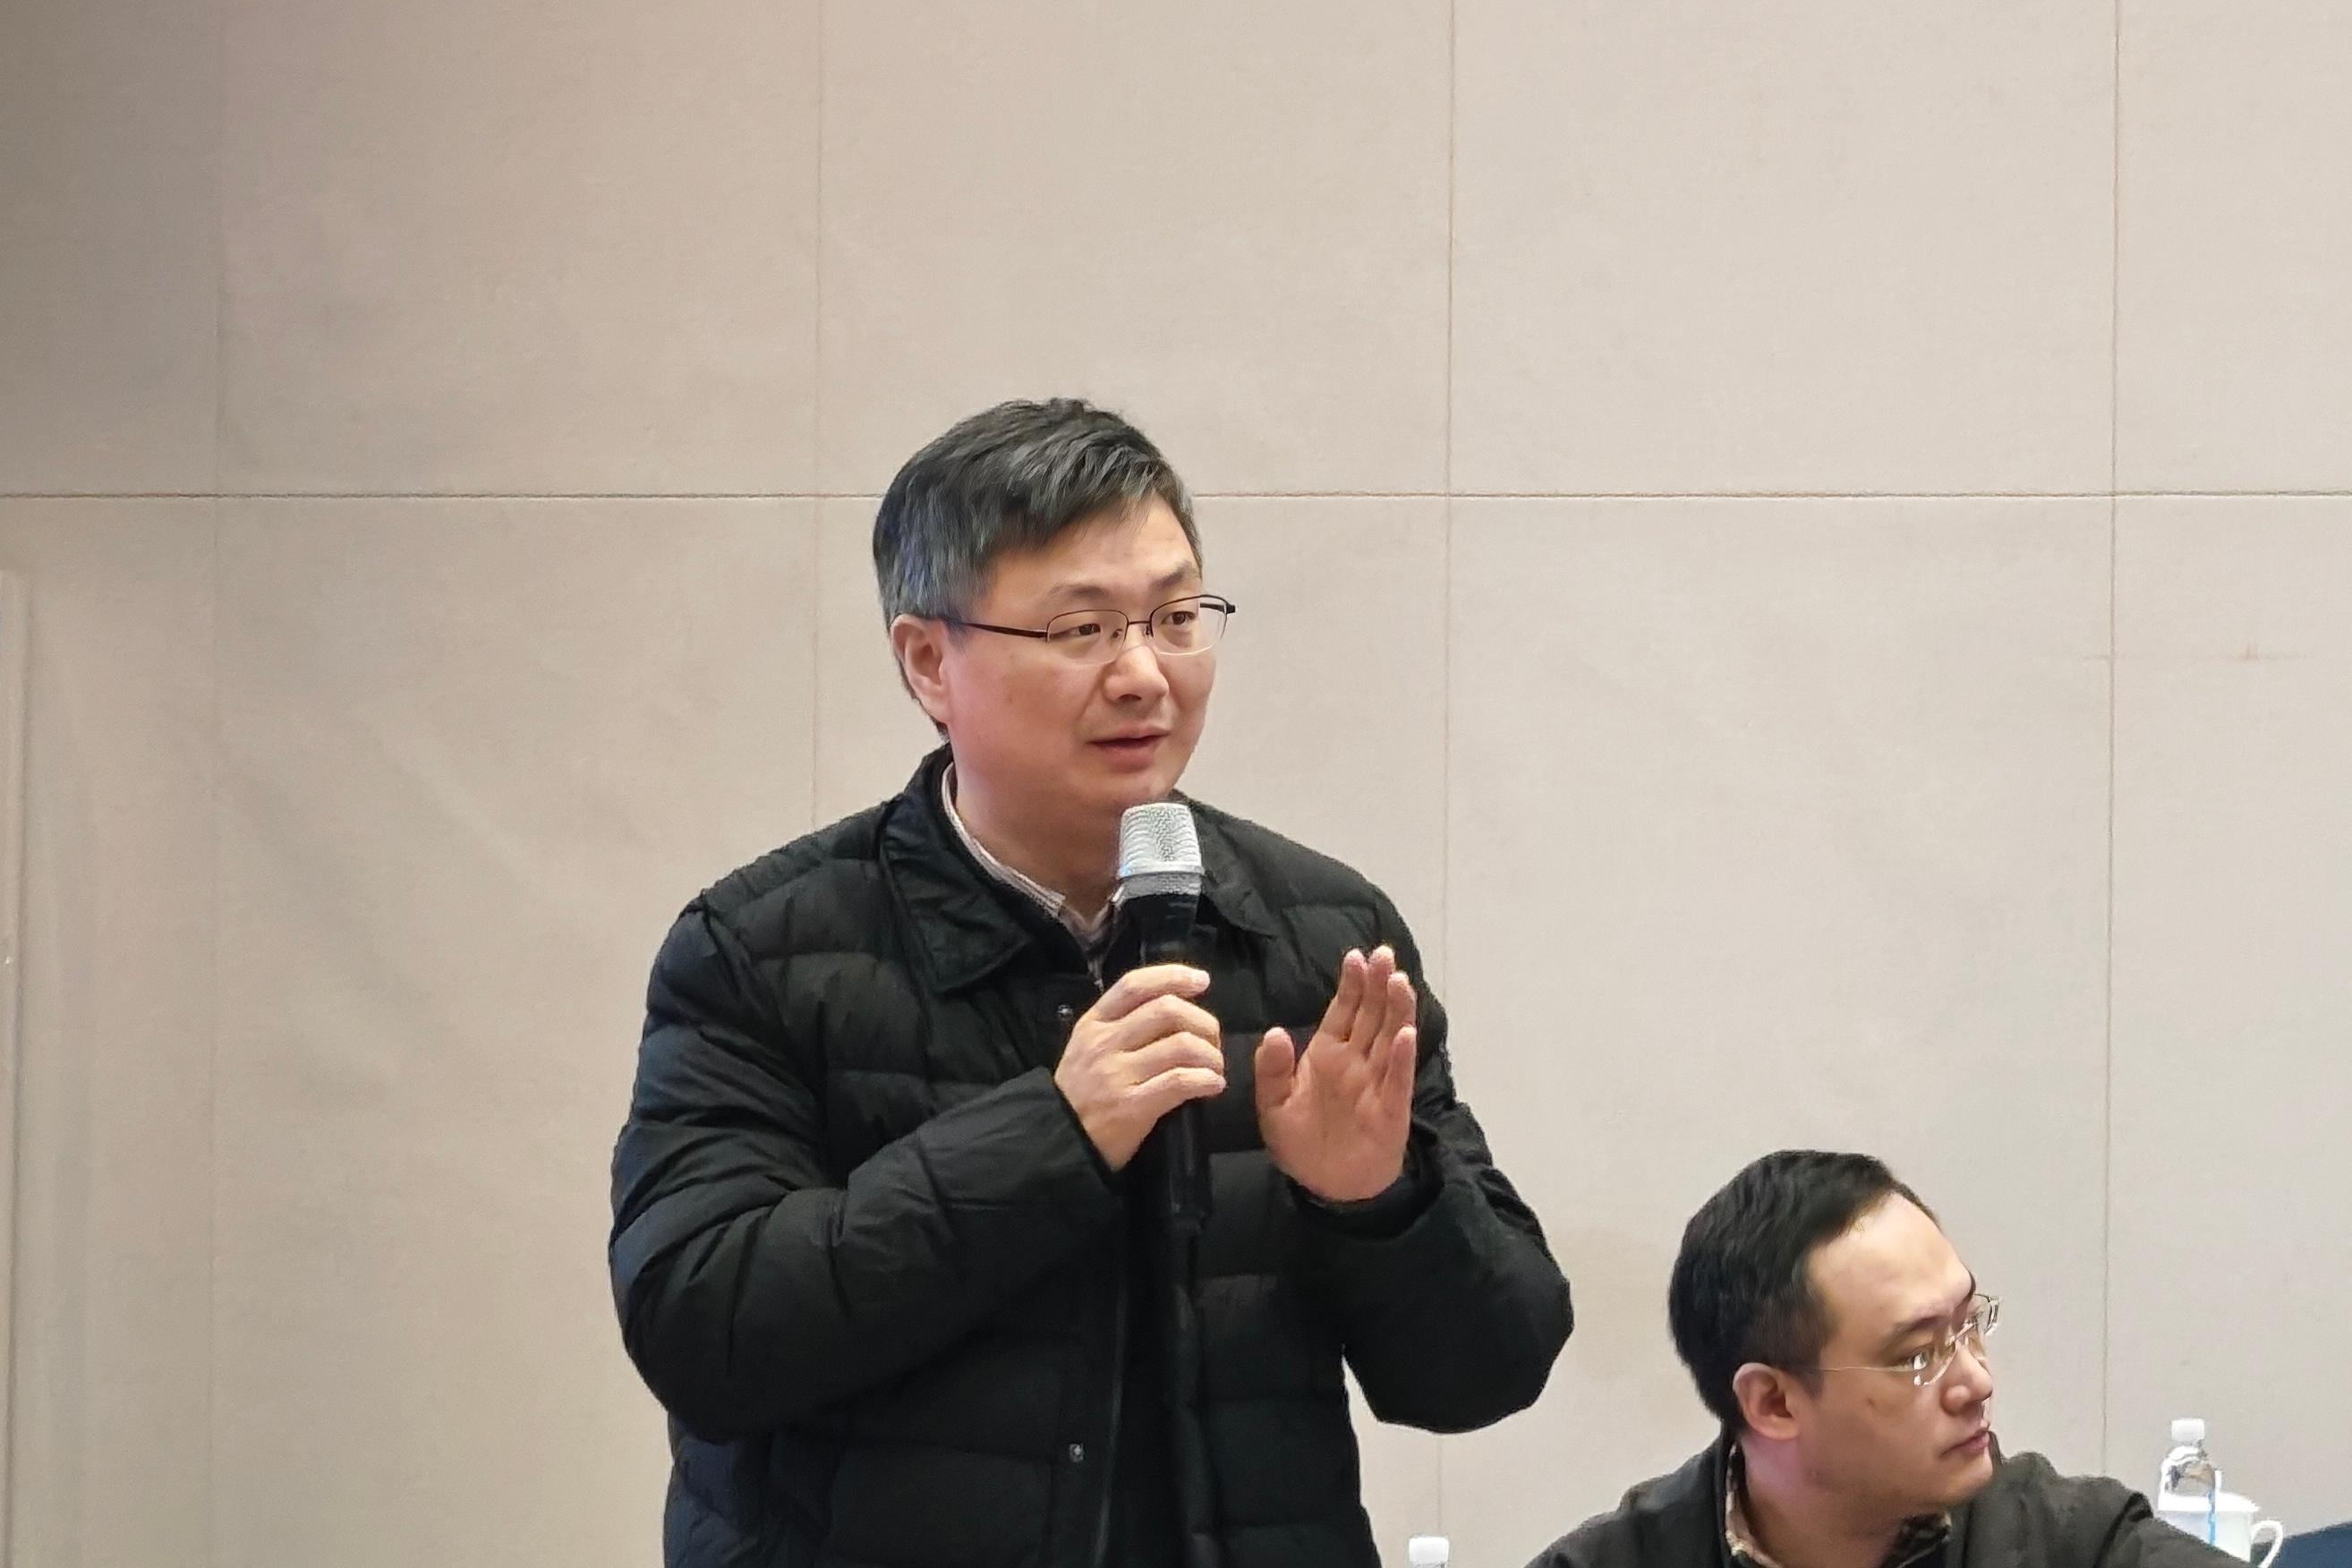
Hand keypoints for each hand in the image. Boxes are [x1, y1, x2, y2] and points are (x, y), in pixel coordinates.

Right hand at [1054, 964, 1226, 1170]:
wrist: (1059, 1140)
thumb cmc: (1080, 1092)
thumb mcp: (1087, 1047)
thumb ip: (1120, 1024)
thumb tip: (1173, 1006)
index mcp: (1094, 1023)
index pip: (1135, 985)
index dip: (1173, 976)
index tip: (1201, 981)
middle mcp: (1105, 1042)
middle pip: (1167, 1010)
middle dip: (1203, 1022)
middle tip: (1213, 1040)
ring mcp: (1117, 1074)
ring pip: (1181, 1045)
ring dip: (1210, 1055)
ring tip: (1215, 1068)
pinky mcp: (1132, 1106)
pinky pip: (1180, 1082)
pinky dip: (1206, 1080)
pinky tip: (1212, 1085)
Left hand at [1254, 946, 1417, 1203]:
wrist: (1326, 1185)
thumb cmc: (1300, 1142)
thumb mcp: (1273, 1105)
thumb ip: (1271, 1069)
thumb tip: (1275, 1031)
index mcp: (1327, 1054)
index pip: (1343, 1011)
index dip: (1351, 984)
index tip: (1356, 956)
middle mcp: (1356, 1062)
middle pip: (1372, 1016)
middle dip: (1378, 985)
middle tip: (1385, 954)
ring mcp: (1376, 1083)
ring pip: (1390, 1038)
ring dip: (1396, 1010)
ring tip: (1400, 981)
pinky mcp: (1390, 1109)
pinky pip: (1397, 1079)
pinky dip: (1401, 1057)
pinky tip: (1405, 1035)